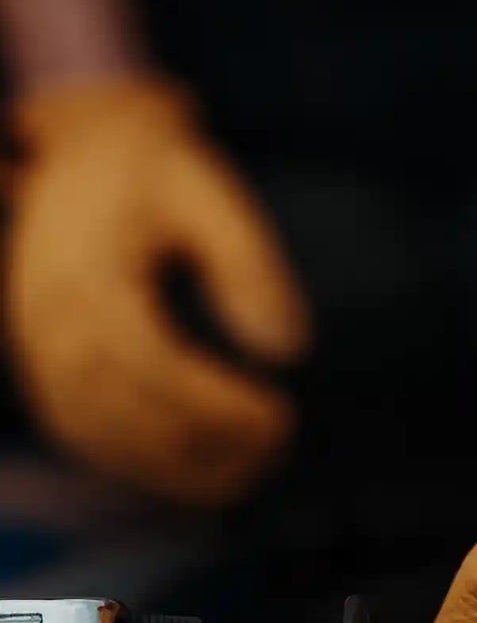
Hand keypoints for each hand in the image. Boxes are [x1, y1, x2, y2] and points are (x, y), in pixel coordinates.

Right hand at [4, 74, 311, 505]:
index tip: (280, 416)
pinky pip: (86, 435)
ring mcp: (41, 350)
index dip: (216, 404)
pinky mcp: (46, 369)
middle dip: (206, 443)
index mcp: (90, 275)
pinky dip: (144, 465)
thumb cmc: (155, 172)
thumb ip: (249, 264)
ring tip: (254, 468)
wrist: (82, 154)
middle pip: (124, 410)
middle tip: (280, 443)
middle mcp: (52, 321)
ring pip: (101, 436)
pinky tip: (206, 469)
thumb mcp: (209, 194)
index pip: (151, 363)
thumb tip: (290, 347)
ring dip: (178, 469)